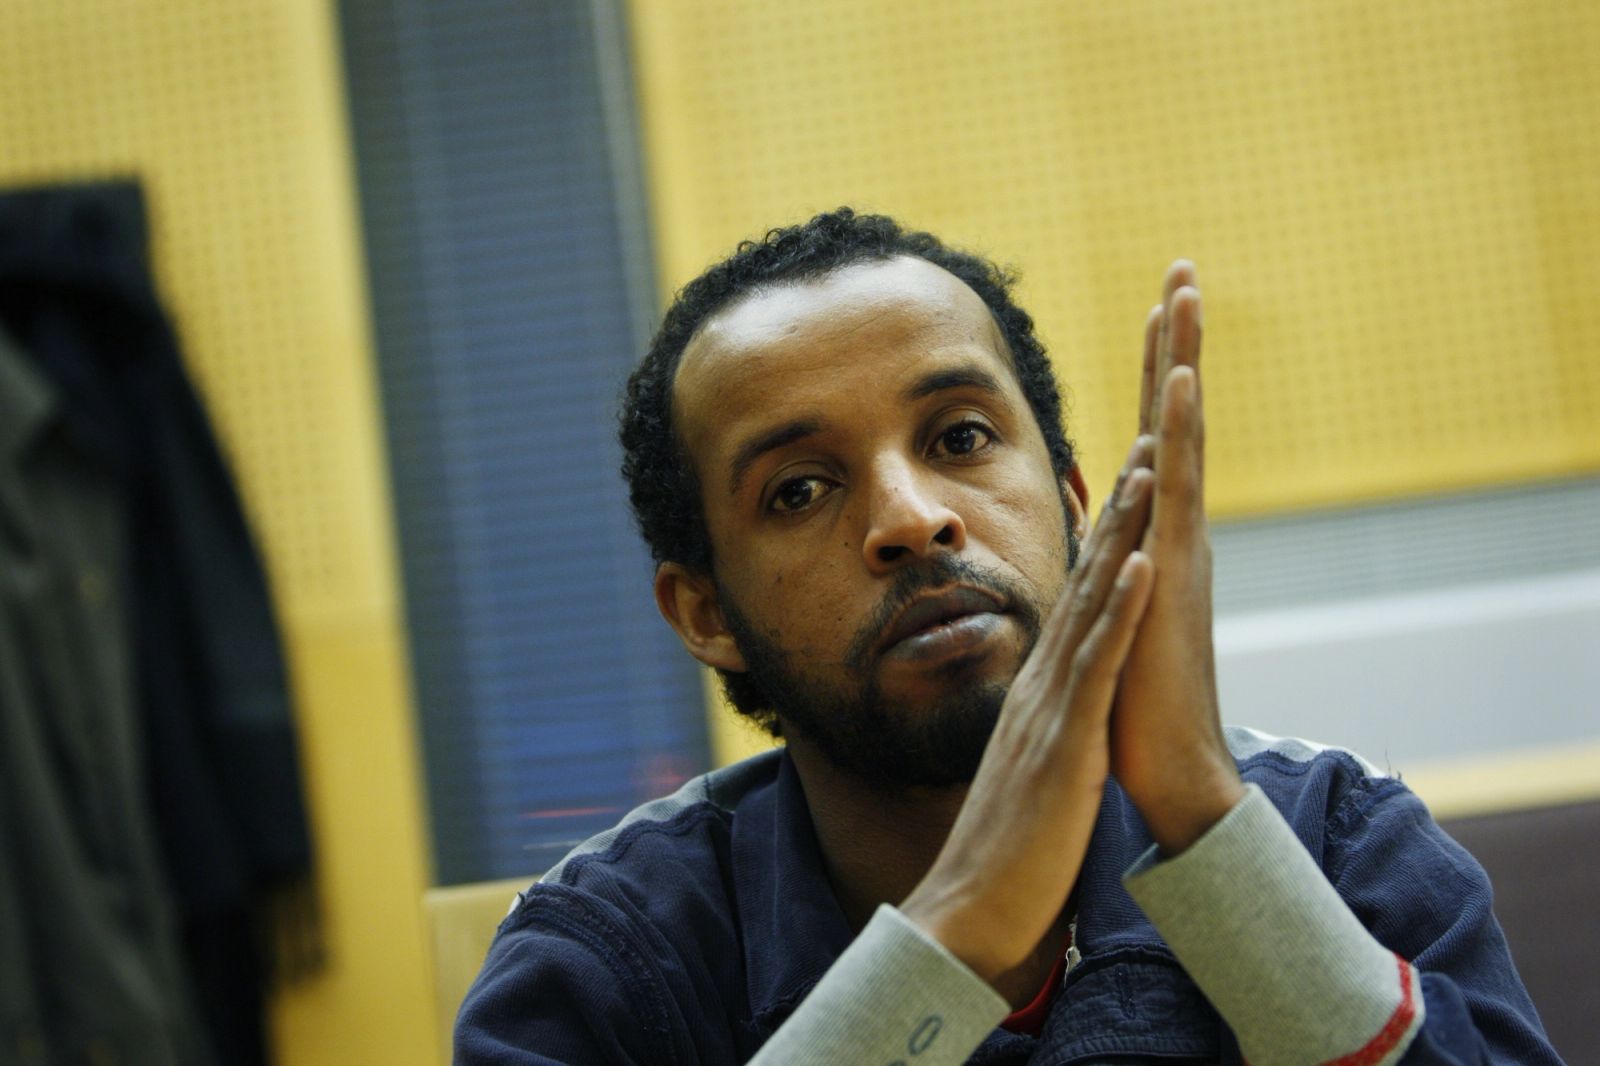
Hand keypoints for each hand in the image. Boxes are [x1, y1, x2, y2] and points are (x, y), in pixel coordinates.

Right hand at [900, 436, 1156, 983]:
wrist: (970, 915)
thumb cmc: (1008, 862)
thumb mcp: (1034, 784)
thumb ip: (1046, 746)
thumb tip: (1056, 734)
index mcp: (1037, 703)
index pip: (1075, 611)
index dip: (1101, 550)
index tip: (1124, 498)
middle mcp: (1039, 691)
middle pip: (1083, 587)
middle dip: (1114, 517)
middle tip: (1140, 448)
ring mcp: (1049, 713)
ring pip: (1091, 609)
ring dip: (1120, 539)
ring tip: (1146, 475)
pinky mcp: (1064, 744)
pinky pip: (1096, 669)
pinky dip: (1119, 613)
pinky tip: (1139, 566)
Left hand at [1112, 261, 1243, 854]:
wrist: (1169, 773)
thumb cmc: (1134, 707)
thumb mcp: (1110, 622)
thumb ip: (1108, 578)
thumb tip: (1103, 548)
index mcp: (1154, 540)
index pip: (1152, 440)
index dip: (1153, 377)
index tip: (1156, 314)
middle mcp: (1174, 535)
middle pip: (1174, 423)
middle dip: (1174, 347)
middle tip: (1181, 272)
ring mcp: (1177, 556)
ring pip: (1181, 446)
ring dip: (1179, 375)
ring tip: (1183, 305)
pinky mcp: (1170, 587)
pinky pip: (1174, 506)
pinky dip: (1175, 452)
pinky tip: (1175, 401)